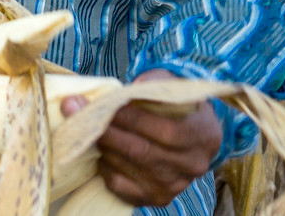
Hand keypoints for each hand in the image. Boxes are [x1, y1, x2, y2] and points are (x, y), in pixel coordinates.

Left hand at [62, 69, 220, 206]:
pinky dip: (106, 169)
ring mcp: (176, 186)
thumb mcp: (172, 86)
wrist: (191, 133)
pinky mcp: (157, 198)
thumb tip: (114, 92)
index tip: (106, 103)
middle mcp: (193, 165)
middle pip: (143, 152)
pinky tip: (102, 153)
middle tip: (79, 112)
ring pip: (130, 168)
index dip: (133, 118)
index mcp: (204, 135)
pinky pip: (123, 188)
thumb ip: (149, 85)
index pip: (167, 132)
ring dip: (103, 147)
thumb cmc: (176, 104)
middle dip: (108, 130)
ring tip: (86, 129)